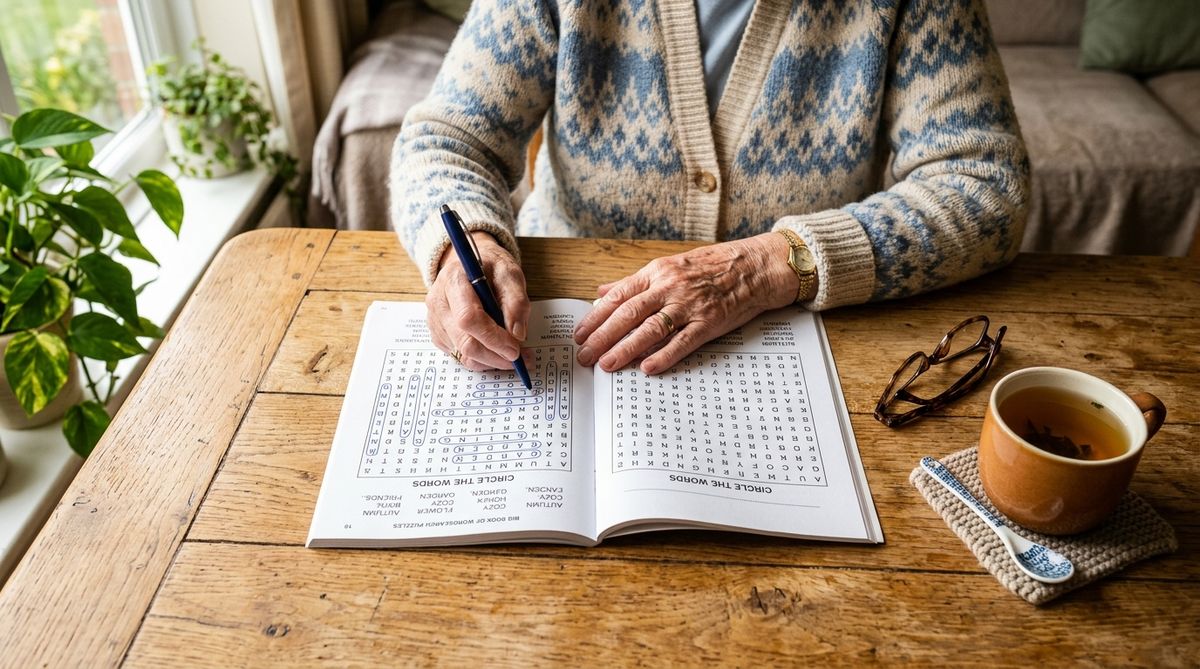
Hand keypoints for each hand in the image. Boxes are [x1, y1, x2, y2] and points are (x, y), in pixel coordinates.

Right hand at [427, 232, 530, 370]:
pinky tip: (495, 348)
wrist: (470, 266)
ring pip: (462, 354)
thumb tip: (517, 334)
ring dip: (490, 360)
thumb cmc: (490, 268)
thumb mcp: (510, 274)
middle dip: (494, 355)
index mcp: (453, 280)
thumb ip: (516, 301)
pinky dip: (481, 359)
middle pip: (464, 341)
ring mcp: (435, 320)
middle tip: (518, 357)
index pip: (468, 317)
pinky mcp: (438, 334)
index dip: (493, 337)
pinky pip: (460, 356)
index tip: (515, 348)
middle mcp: (438, 301)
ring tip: (511, 353)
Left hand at [573, 233, 798, 374]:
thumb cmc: (712, 266)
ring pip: (650, 329)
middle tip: (584, 355)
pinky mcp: (709, 322)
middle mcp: (670, 287)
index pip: (618, 296)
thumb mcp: (669, 265)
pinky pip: (682, 342)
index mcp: (657, 273)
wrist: (754, 266)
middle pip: (628, 314)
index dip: (595, 317)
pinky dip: (664, 355)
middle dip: (602, 337)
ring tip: (607, 364)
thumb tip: (602, 292)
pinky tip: (647, 368)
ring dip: (626, 348)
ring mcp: (690, 305)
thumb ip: (634, 282)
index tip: (579, 334)